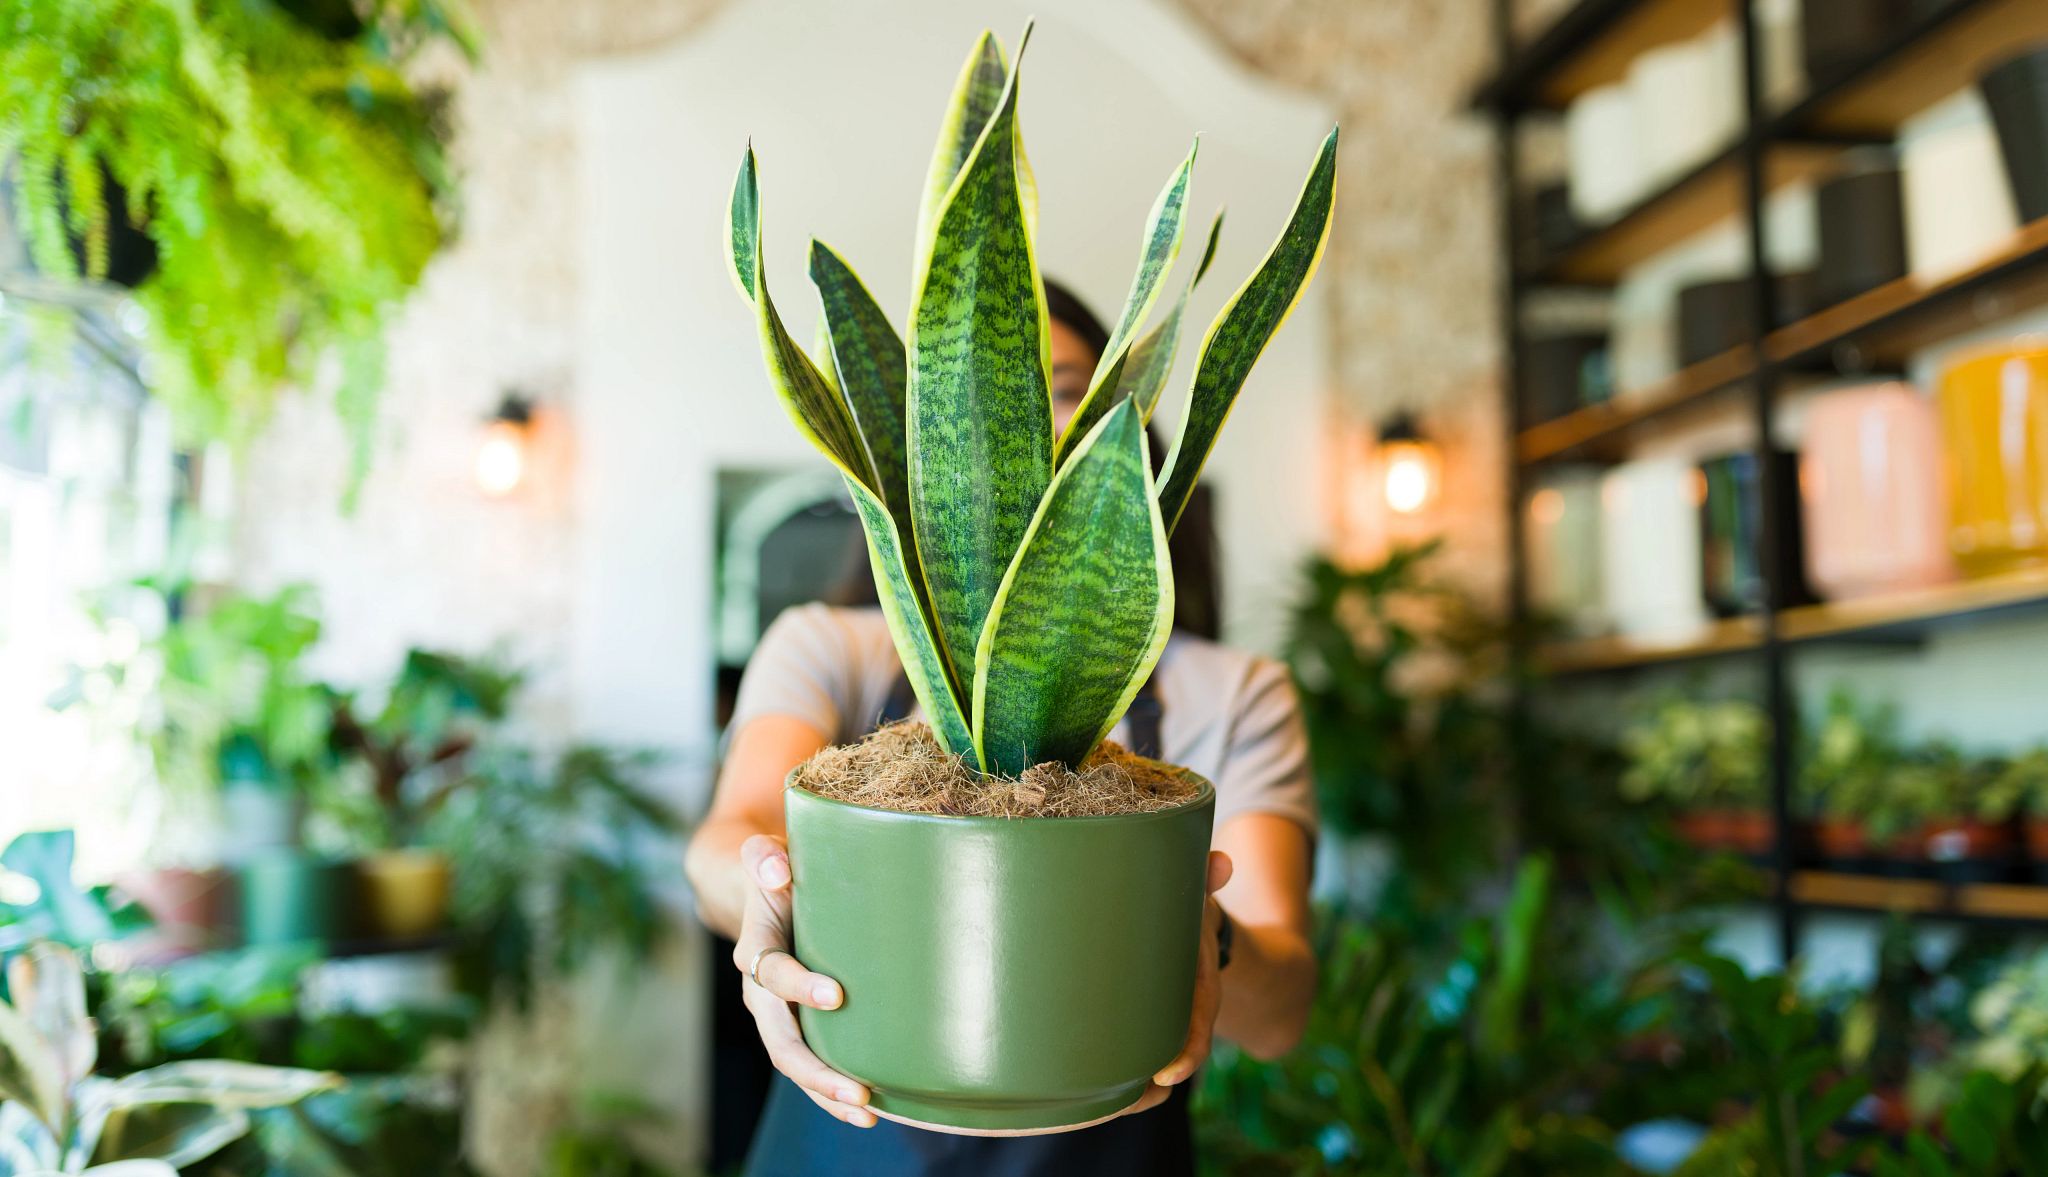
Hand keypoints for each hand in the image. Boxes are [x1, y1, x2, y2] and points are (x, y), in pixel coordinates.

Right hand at [732, 833, 875, 1127]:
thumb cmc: (777, 870)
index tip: (837, 995)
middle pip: (780, 1040)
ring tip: (868, 1113)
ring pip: (794, 1063)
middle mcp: (760, 991)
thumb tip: (778, 868)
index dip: (799, 986)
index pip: (771, 972)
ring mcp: (777, 1014)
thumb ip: (765, 856)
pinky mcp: (798, 1025)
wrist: (763, 889)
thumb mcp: (766, 854)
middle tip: (859, 1090)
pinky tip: (869, 1111)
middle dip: (817, 1070)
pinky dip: (832, 1093)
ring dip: (827, 1093)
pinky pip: (809, 1067)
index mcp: (755, 947)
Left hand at [1119, 850, 1233, 1117]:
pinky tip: (1081, 1098)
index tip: (1168, 1075)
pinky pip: (1127, 1064)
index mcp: (1195, 990)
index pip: (1196, 1030)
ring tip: (1093, 1105)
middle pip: (1167, 1062)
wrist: (1194, 937)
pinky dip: (1111, 1084)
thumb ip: (1203, 881)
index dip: (1187, 1054)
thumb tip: (1221, 862)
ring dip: (1124, 1093)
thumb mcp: (1196, 899)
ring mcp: (1157, 1026)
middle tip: (1122, 1098)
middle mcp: (1178, 1015)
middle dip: (1146, 1087)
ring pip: (1145, 1072)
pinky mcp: (1135, 1029)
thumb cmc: (1187, 916)